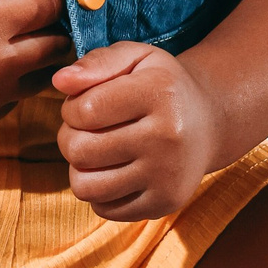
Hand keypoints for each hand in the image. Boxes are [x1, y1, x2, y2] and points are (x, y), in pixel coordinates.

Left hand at [50, 41, 227, 220]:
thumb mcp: (136, 58)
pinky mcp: (165, 203)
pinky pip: (103, 208)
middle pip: (79, 151)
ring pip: (85, 187)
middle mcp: (168, 137)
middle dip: (70, 138)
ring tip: (95, 152)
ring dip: (80, 169)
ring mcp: (168, 175)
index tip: (85, 105)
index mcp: (160, 93)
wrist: (207, 123)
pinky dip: (99, 192)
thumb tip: (59, 80)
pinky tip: (114, 171)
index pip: (83, 110)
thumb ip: (97, 61)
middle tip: (87, 130)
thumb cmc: (160, 86)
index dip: (71, 108)